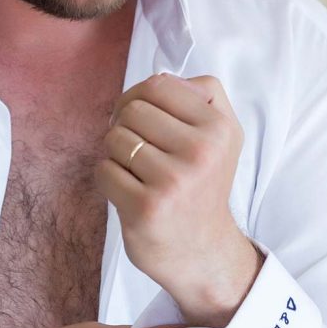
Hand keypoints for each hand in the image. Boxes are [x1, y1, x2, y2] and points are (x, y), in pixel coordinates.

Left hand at [96, 74, 261, 327]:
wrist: (202, 251)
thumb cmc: (202, 184)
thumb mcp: (223, 134)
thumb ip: (201, 94)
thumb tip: (158, 76)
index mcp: (219, 127)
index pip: (157, 84)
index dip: (139, 97)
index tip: (144, 119)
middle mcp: (201, 151)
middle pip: (132, 109)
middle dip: (126, 126)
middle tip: (140, 151)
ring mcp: (173, 180)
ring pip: (114, 138)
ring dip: (116, 154)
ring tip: (138, 173)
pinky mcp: (146, 207)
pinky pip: (104, 170)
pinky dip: (109, 179)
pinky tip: (130, 193)